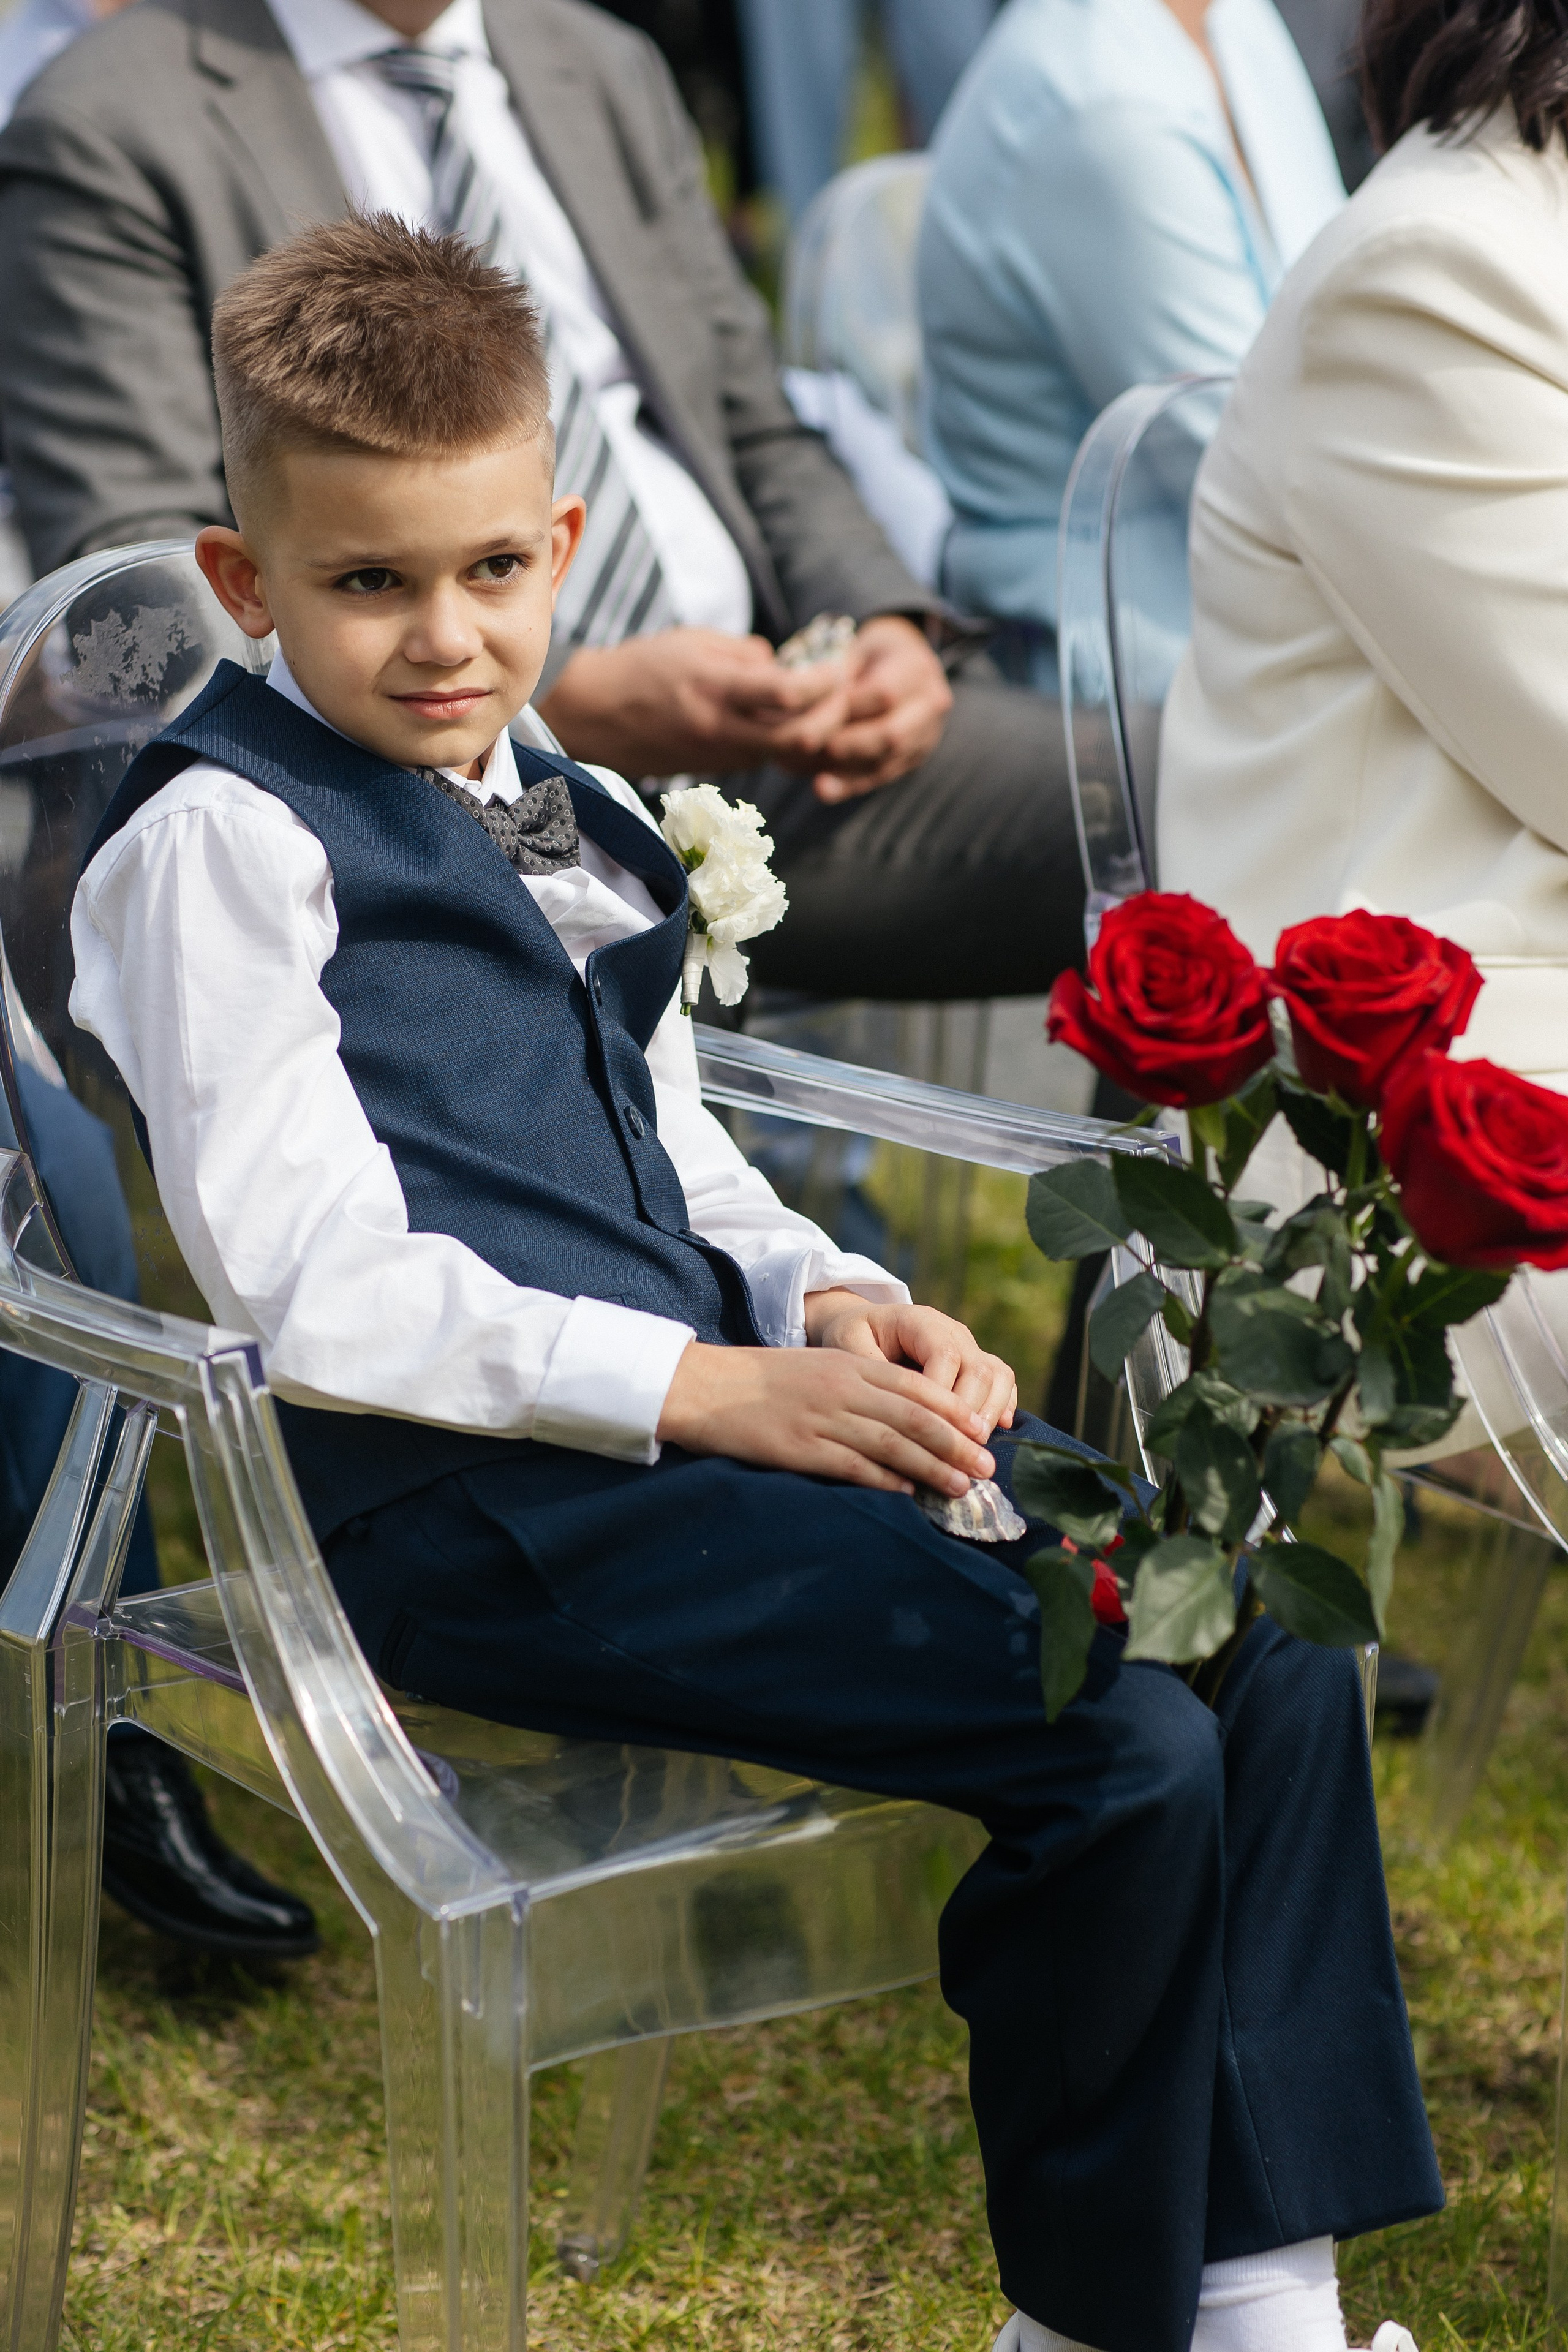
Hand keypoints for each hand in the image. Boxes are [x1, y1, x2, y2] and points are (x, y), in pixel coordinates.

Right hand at [538, 628, 856, 775]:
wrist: (594, 715)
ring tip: (825, 706)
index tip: (837, 668)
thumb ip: (747, 653)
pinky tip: (792, 721)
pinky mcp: (717, 771)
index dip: (824, 682)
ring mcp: (719, 756)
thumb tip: (786, 666)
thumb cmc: (642, 668)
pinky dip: (787, 743)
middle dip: (833, 718)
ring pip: (786, 755)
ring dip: (814, 734)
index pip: (788, 693)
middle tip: (843, 695)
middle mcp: (720, 729)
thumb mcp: (695, 642)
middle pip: (799, 739)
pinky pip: (765, 759)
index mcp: (715, 688)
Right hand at [655, 1294, 1016, 1495]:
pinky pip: (853, 1465)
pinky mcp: (801, 1448)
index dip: (955, 1411)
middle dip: (957, 1444)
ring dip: (933, 1466)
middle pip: (915, 1416)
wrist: (706, 1386)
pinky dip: (886, 1479)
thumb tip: (907, 1417)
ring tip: (961, 1486)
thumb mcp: (818, 1368)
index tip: (984, 1432)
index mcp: (850, 1364)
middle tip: (988, 1467)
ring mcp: (822, 1418)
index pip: (917, 1386)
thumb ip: (860, 1385)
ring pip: (893, 1442)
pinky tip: (909, 1492)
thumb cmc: (764, 1381)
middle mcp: (843, 1388)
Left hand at [803, 1292, 1016, 1438]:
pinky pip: (1003, 1381)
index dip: (943, 1396)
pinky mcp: (977, 1363)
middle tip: (956, 1452)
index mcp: (920, 1321)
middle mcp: (952, 1332)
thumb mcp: (846, 1342)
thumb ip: (866, 1366)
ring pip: (997, 1376)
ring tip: (974, 1447)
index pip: (945, 1356)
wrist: (864, 1325)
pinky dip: (1004, 1405)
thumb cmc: (852, 1335)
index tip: (930, 1430)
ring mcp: (969, 1347)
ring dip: (989, 1413)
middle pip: (978, 1370)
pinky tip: (999, 1430)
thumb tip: (888, 1400)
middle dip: (969, 1414)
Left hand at [811, 616, 953, 803]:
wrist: (903, 667)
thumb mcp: (857, 650)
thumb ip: (838, 673)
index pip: (884, 693)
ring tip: (813, 770)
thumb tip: (805, 697)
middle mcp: (930, 703)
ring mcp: (926, 735)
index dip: (849, 706)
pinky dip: (850, 784)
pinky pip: (881, 776)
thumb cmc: (871, 656)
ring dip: (847, 769)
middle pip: (892, 735)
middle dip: (850, 744)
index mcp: (916, 667)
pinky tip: (822, 788)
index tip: (818, 711)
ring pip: (888, 761)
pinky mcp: (914, 758)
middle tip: (814, 746)